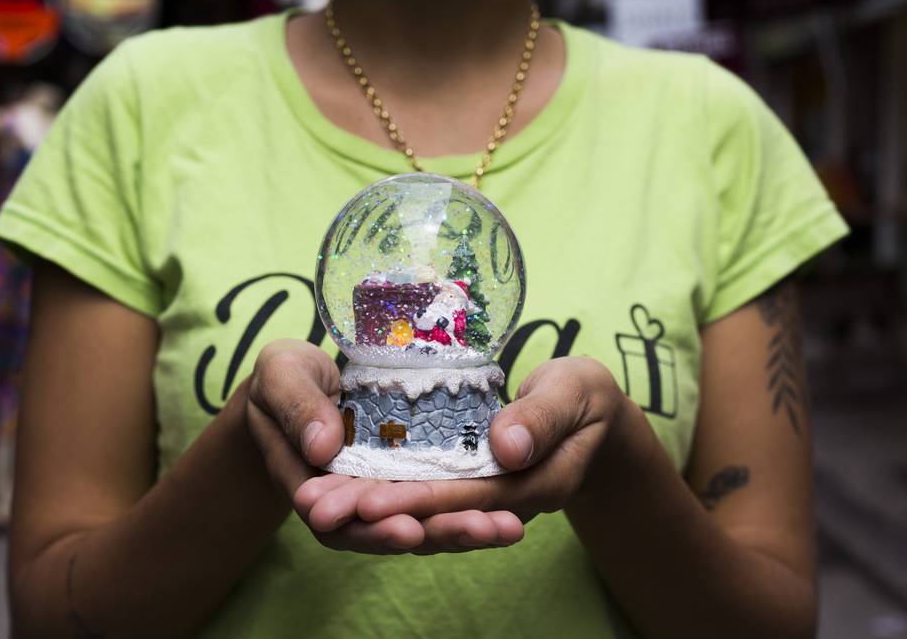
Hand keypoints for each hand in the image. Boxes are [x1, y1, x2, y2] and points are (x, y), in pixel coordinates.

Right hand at [245, 339, 523, 553]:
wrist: (297, 382)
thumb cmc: (283, 376)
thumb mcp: (281, 376)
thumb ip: (297, 408)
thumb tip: (323, 448)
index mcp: (310, 483)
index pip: (339, 521)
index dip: (374, 529)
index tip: (408, 529)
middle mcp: (347, 502)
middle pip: (387, 531)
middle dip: (435, 533)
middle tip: (480, 529)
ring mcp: (379, 493)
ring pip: (419, 522)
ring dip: (461, 530)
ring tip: (507, 528)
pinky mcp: (405, 478)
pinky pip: (436, 501)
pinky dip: (469, 508)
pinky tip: (508, 512)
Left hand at [295, 357, 624, 529]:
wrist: (591, 411)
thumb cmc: (585, 393)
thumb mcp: (575, 391)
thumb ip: (543, 417)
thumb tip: (505, 448)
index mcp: (536, 485)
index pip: (468, 497)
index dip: (416, 499)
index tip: (367, 500)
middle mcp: (504, 503)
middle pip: (434, 515)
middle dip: (375, 515)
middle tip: (319, 509)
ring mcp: (482, 498)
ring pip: (420, 513)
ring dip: (367, 513)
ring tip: (315, 507)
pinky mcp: (465, 486)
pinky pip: (421, 497)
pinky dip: (381, 496)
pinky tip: (339, 491)